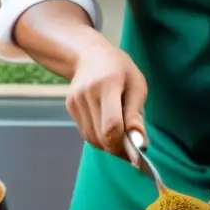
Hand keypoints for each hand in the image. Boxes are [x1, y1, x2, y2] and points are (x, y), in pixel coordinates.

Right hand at [65, 35, 147, 158]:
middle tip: (132, 150)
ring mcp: (76, 100)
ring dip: (109, 145)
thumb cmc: (120, 69)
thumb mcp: (136, 85)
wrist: (90, 55)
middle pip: (101, 136)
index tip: (137, 154)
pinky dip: (99, 138)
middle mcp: (87, 93)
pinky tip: (109, 129)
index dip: (124, 144)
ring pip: (93, 139)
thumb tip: (139, 142)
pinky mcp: (70, 107)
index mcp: (108, 84)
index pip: (112, 124)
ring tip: (122, 137)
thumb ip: (136, 114)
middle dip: (118, 148)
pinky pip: (86, 133)